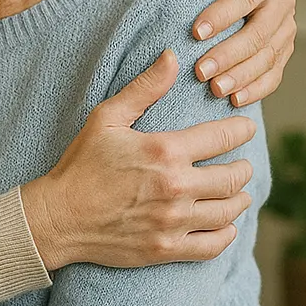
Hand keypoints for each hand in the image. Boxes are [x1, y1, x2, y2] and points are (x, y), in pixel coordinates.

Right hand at [20, 50, 255, 271]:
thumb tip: (173, 57)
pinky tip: (226, 224)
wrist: (59, 217)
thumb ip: (145, 87)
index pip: (222, 137)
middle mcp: (175, 186)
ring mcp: (173, 221)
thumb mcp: (107, 117)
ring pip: (228, 211)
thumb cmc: (81, 163)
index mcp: (164, 150)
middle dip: (243, 167)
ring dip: (239, 199)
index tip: (246, 128)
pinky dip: (227, 233)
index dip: (241, 130)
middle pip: (233, 178)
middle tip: (242, 163)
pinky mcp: (168, 249)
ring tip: (239, 192)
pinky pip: (214, 244)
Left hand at [187, 0, 296, 106]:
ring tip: (214, 89)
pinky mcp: (282, 52)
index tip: (195, 33)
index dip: (222, 15)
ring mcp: (285, 31)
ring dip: (241, 76)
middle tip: (200, 71)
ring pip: (267, 58)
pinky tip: (234, 100)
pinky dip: (256, 90)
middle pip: (258, 34)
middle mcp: (282, 4)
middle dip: (229, 54)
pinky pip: (274, 75)